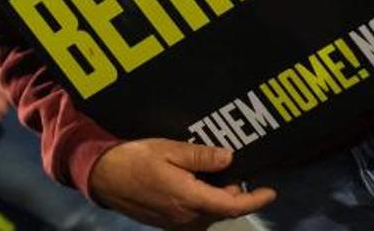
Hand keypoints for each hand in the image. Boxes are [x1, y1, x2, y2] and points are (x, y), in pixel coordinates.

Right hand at [89, 139, 275, 227]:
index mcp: (190, 199)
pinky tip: (192, 184)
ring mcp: (176, 224)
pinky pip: (194, 217)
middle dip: (233, 194)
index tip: (271, 191)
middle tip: (232, 172)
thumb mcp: (168, 150)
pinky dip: (201, 203)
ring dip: (216, 199)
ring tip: (212, 176)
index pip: (233, 205)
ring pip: (208, 215)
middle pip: (222, 210)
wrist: (102, 177)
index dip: (255, 200)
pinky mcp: (166, 224)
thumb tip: (229, 158)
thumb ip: (200, 156)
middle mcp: (187, 218)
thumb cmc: (134, 159)